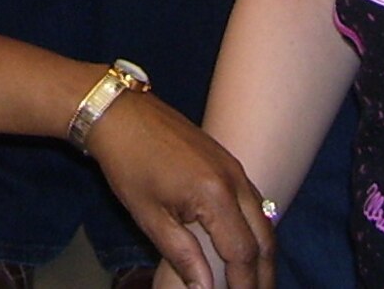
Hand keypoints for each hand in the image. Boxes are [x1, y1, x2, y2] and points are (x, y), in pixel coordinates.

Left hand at [88, 89, 275, 288]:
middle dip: (264, 274)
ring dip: (263, 252)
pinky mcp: (226, 158)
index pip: (243, 253)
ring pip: (263, 218)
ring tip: (255, 279)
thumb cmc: (129, 164)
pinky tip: (247, 242)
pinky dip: (256, 227)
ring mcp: (233, 165)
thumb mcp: (150, 217)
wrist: (120, 112)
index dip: (245, 284)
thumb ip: (182, 256)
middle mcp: (233, 179)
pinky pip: (254, 199)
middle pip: (264, 238)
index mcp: (215, 195)